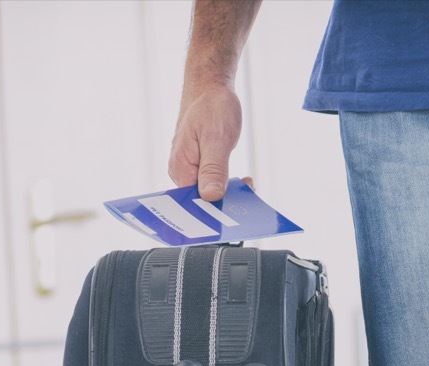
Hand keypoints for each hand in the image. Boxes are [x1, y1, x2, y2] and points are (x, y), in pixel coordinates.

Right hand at [168, 82, 244, 201]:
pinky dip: (230, 184)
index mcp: (180, 167)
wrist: (211, 88)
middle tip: (248, 194)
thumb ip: (213, 169)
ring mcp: (192, 168)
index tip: (233, 213)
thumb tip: (210, 196)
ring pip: (210, 191)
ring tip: (248, 186)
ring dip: (231, 193)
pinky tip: (244, 182)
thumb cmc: (211, 108)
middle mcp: (182, 171)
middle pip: (202, 200)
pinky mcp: (202, 165)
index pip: (192, 202)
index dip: (211, 211)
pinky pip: (215, 181)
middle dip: (225, 202)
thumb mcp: (216, 139)